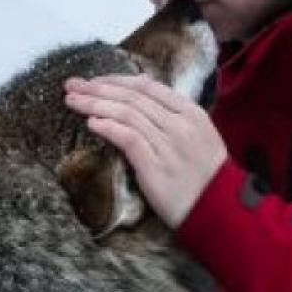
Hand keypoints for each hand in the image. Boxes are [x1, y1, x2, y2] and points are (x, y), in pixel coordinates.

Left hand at [63, 74, 226, 228]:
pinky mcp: (156, 166)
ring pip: (126, 114)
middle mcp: (180, 124)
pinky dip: (108, 127)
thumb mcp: (198, 138)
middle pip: (132, 97)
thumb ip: (173, 119)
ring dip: (95, 104)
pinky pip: (128, 139)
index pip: (148, 87)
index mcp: (191, 112)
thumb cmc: (206, 178)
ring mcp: (168, 144)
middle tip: (72, 84)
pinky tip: (91, 123)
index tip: (95, 81)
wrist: (219, 210)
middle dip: (98, 88)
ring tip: (72, 101)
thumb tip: (141, 102)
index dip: (117, 81)